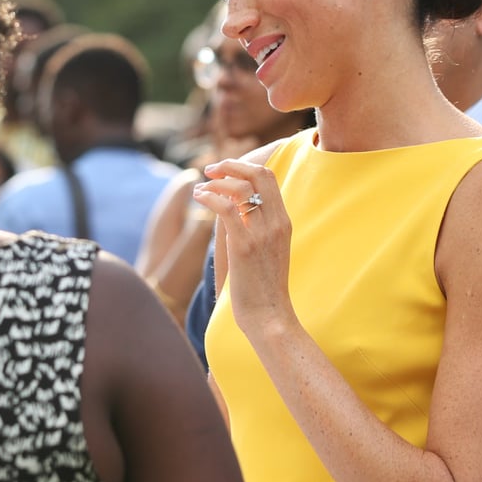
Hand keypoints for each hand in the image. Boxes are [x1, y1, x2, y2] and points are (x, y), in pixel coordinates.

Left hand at [192, 157, 293, 336]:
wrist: (269, 315)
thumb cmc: (263, 288)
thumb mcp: (266, 251)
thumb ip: (253, 228)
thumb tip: (228, 209)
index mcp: (283, 222)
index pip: (269, 178)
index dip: (245, 166)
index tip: (225, 171)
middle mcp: (276, 223)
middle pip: (259, 174)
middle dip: (232, 165)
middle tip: (210, 170)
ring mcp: (262, 234)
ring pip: (241, 188)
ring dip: (216, 182)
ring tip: (199, 188)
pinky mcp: (243, 246)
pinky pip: (226, 208)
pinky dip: (209, 197)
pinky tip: (198, 198)